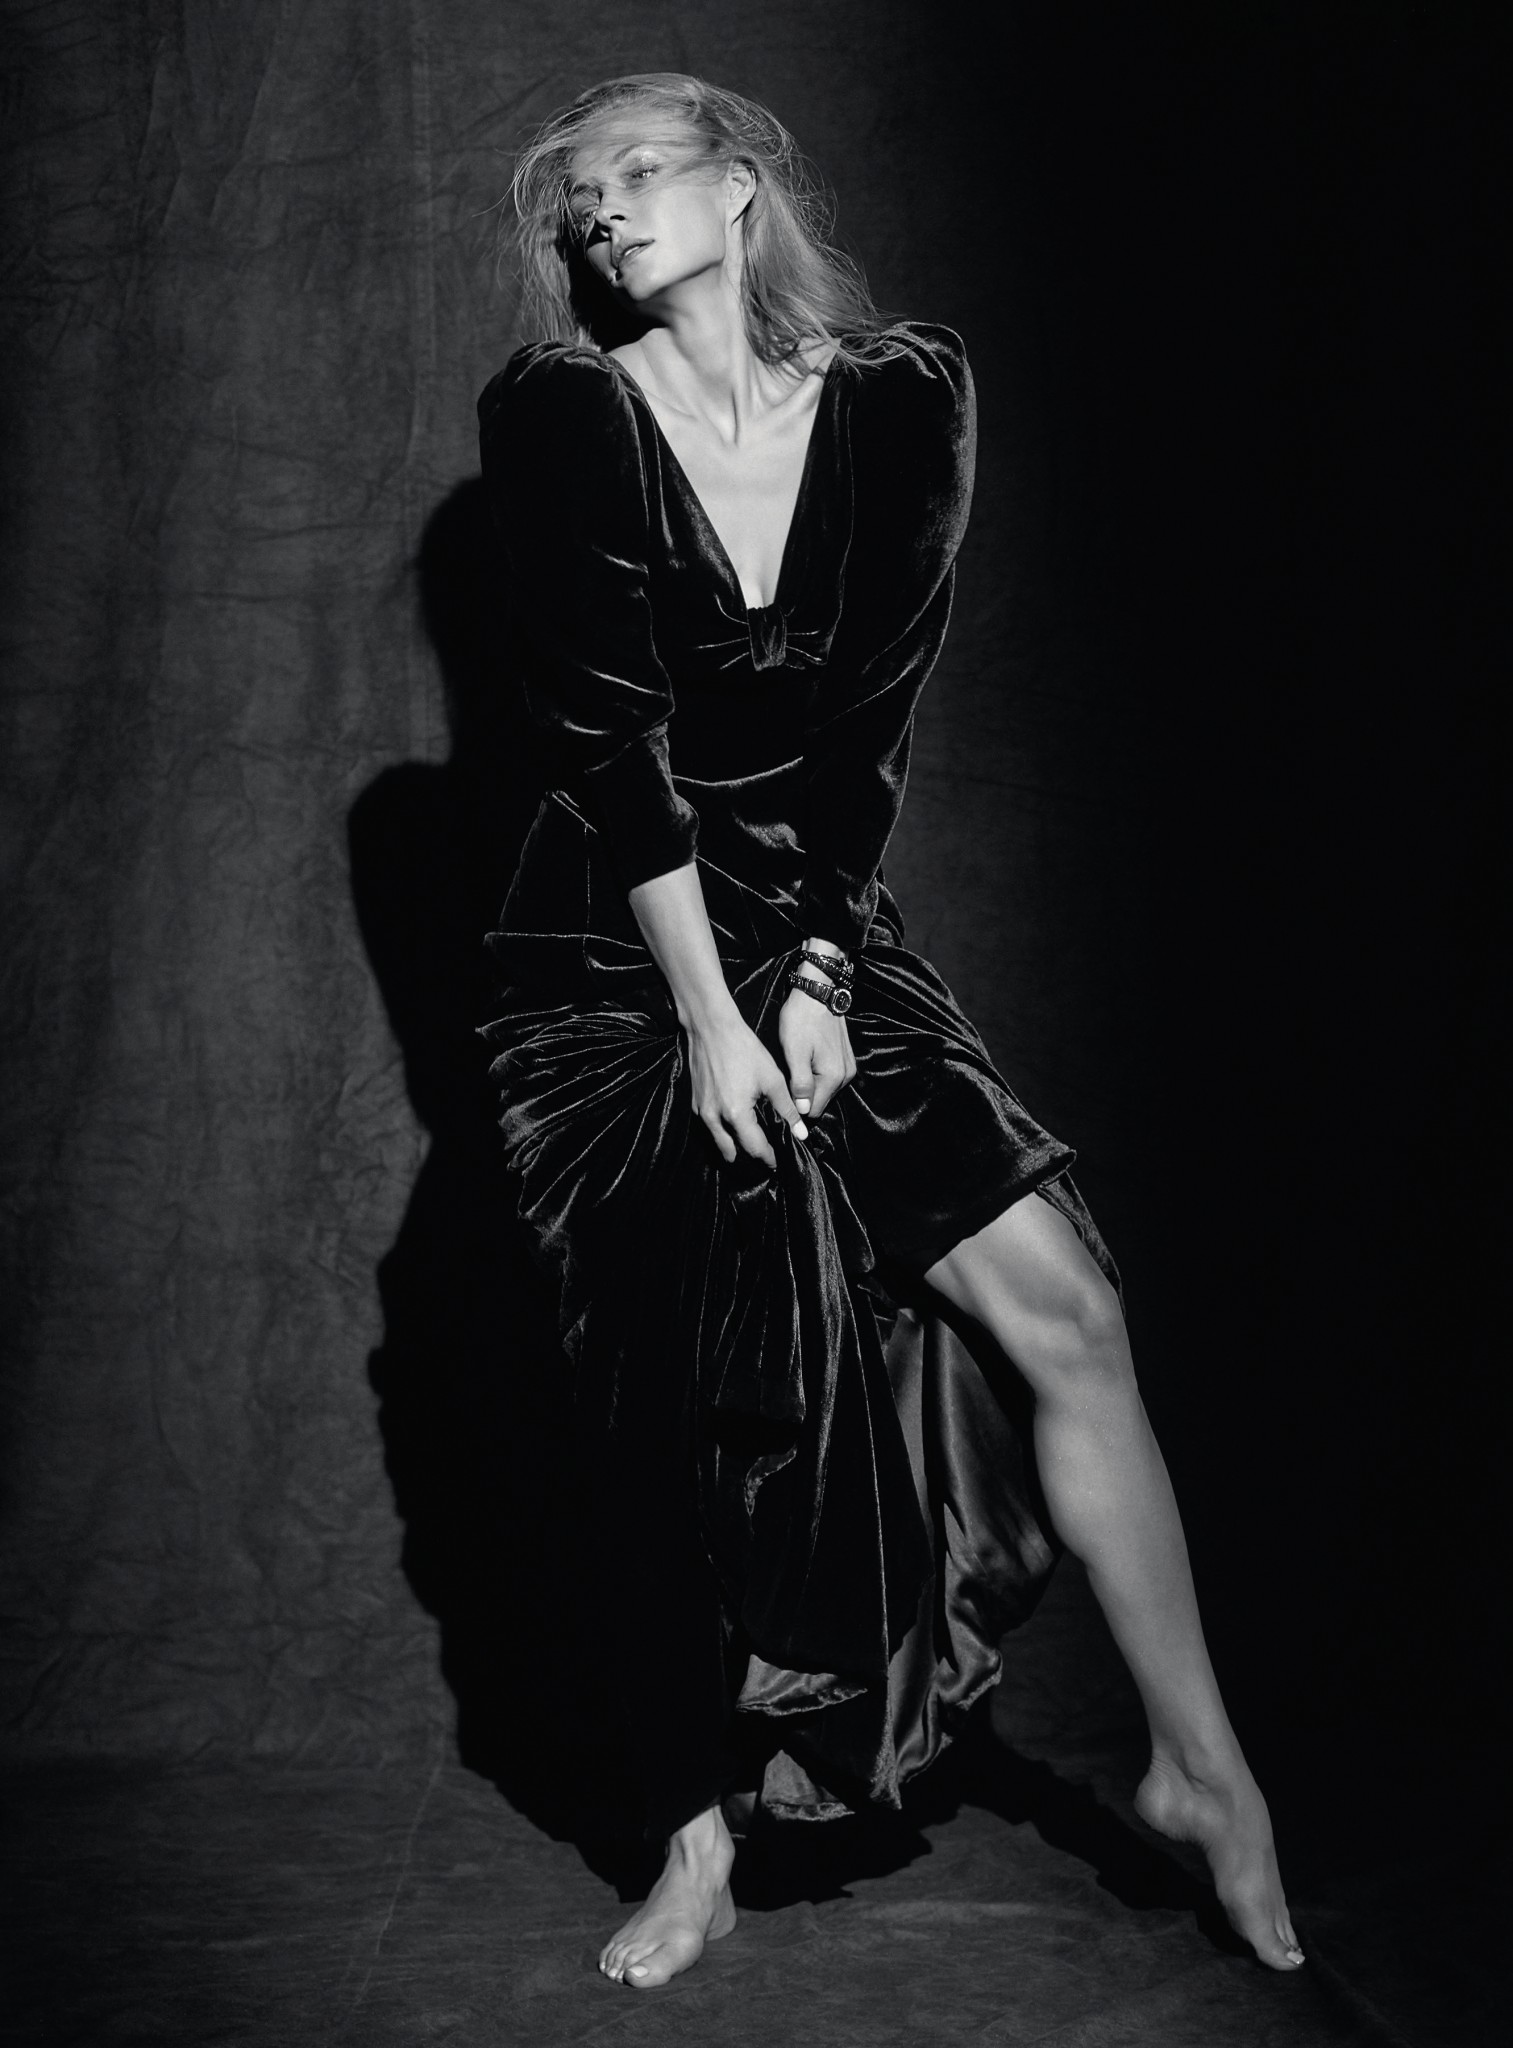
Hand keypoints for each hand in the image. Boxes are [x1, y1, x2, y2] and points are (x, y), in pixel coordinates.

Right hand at [687, 1008, 807, 1167]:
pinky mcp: (694, 1103)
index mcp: (735, 1114)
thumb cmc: (744, 1049)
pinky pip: (710, 1128)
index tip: (779, 1162)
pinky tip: (735, 1126)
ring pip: (719, 1142)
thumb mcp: (772, 1079)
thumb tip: (800, 1133)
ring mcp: (700, 1112)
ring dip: (734, 1148)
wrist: (711, 1028)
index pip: (754, 1148)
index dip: (769, 1158)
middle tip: (766, 1157)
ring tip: (751, 1144)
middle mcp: (714, 1118)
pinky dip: (723, 1133)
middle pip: (733, 1152)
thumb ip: (786, 1109)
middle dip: (750, 1157)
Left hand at [778, 985, 856, 1120]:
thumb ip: (800, 1084)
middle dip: (803, 1097)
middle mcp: (846, 1077)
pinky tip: (805, 1063)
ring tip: (794, 1068)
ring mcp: (848, 1068)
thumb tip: (803, 1111)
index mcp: (833, 1078)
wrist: (817, 992)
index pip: (813, 1111)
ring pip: (824, 1091)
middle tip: (785, 1078)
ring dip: (809, 1086)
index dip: (795, 1107)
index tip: (782, 1093)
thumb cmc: (801, 1020)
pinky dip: (816, 1076)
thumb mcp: (794, 1052)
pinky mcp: (846, 1059)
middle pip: (820, 1102)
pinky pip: (829, 1079)